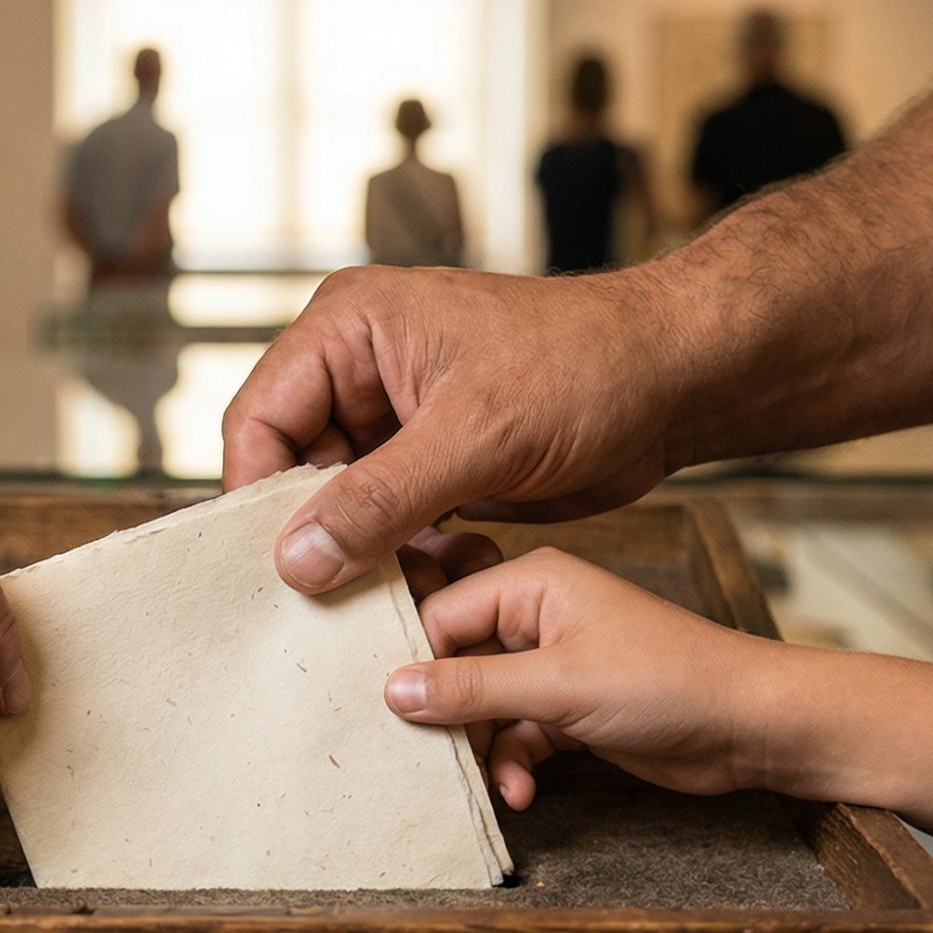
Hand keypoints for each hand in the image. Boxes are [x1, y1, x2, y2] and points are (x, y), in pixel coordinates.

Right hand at [222, 265, 682, 592]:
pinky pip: (384, 522)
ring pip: (337, 505)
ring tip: (372, 600)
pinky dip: (396, 557)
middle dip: (309, 534)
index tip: (271, 571)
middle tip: (317, 605)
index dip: (258, 497)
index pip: (260, 418)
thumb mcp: (477, 434)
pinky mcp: (431, 462)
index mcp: (349, 327)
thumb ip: (379, 499)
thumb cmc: (588, 367)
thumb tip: (296, 559)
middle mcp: (359, 368)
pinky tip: (416, 587)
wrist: (674, 383)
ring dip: (356, 554)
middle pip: (290, 468)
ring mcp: (395, 418)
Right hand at [380, 548, 782, 807]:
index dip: (410, 664)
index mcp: (531, 584)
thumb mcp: (559, 685)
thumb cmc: (670, 681)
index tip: (381, 711)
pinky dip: (514, 764)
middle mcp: (536, 618)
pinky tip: (523, 793)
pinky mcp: (570, 708)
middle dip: (446, 718)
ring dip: (483, 751)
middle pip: (455, 665)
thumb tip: (393, 691)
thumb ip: (472, 688)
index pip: (439, 615)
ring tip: (493, 785)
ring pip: (483, 709)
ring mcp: (553, 665)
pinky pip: (516, 736)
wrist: (750, 727)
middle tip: (426, 758)